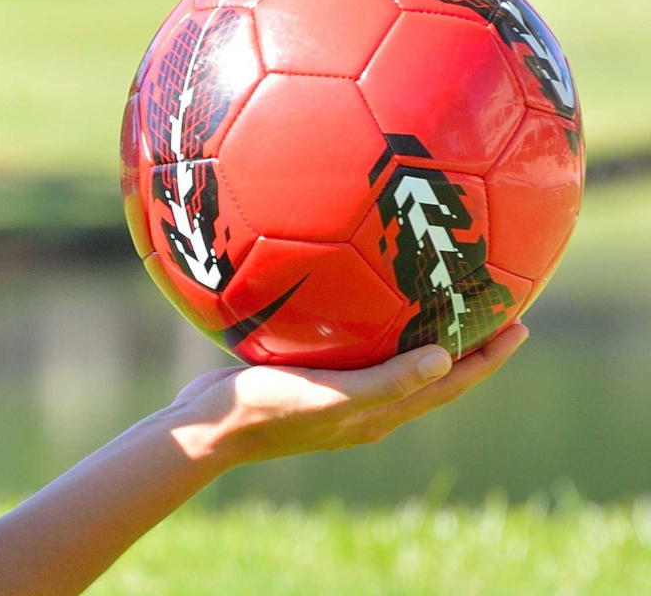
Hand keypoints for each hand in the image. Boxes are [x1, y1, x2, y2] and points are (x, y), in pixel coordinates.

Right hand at [168, 321, 530, 467]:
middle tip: (496, 310)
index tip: (519, 326)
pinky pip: (361, 353)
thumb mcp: (330, 395)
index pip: (450, 385)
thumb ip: (386, 381)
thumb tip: (446, 358)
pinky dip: (380, 332)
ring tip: (444, 304)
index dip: (488, 359)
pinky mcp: (311, 379)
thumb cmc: (268, 409)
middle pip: (434, 375)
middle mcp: (368, 407)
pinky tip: (364, 303)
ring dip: (428, 339)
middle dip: (469, 347)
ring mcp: (340, 395)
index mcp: (381, 415)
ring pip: (399, 364)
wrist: (209, 426)